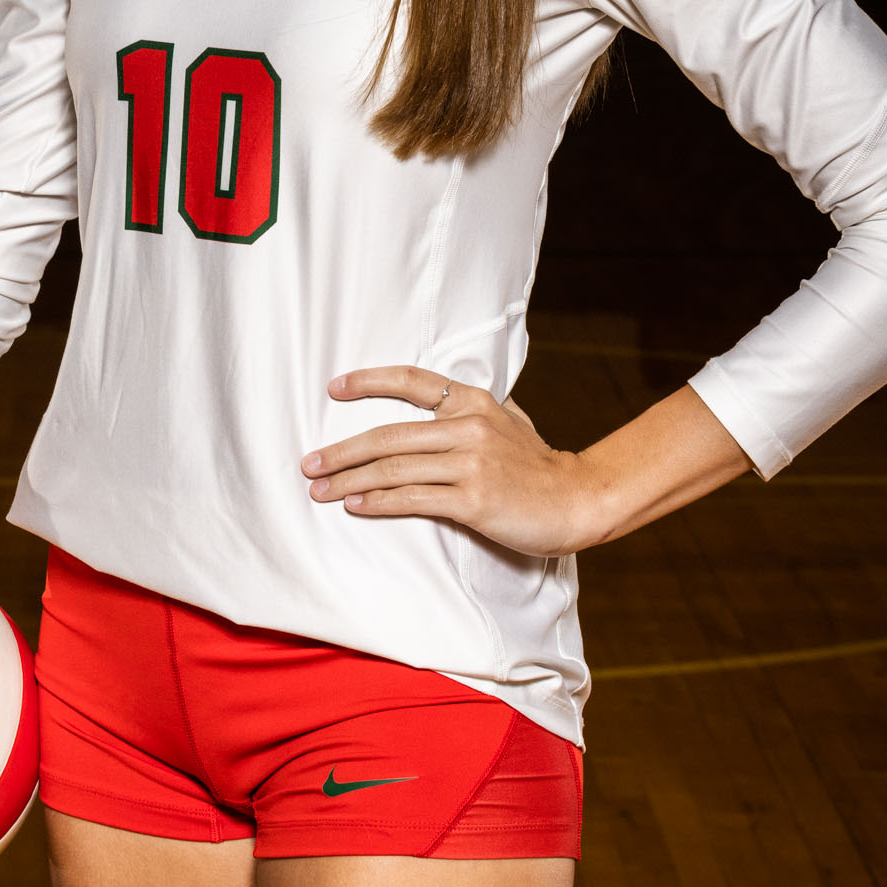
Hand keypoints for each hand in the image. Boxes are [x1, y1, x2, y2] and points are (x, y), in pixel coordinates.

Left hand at [302, 367, 598, 557]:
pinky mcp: (473, 500)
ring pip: (394, 469)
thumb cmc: (539, 466)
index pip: (412, 381)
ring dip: (349, 481)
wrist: (578, 500)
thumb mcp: (511, 422)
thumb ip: (476, 410)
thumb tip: (441, 402)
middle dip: (342, 451)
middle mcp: (469, 427)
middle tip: (309, 464)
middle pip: (388, 435)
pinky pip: (413, 499)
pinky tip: (355, 506)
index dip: (369, 381)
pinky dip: (378, 502)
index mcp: (475, 402)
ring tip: (320, 490)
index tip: (333, 388)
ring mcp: (471, 463)